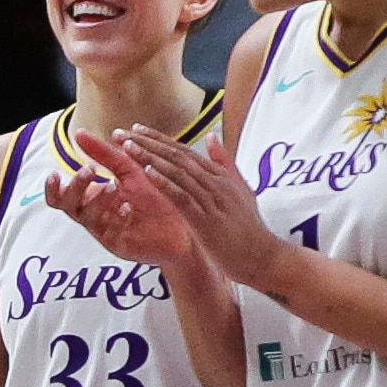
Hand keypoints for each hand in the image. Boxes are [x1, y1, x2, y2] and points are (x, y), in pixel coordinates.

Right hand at [50, 134, 201, 270]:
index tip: (55, 173)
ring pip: (85, 217)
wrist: (187, 222)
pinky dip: (116, 217)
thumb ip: (104, 154)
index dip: (54, 187)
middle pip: (67, 205)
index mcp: (93, 197)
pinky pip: (109, 233)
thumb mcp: (130, 169)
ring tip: (113, 187)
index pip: (63, 195)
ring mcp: (106, 230)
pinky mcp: (120, 245)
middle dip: (75, 186)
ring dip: (96, 199)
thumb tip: (79, 133)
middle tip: (90, 170)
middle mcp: (95, 215)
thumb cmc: (157, 196)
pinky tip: (127, 207)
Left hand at [105, 126, 296, 289]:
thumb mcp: (240, 190)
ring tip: (129, 147)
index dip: (159, 139)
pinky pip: (183, 197)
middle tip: (123, 133)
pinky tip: (148, 173)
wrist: (263, 256)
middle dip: (148, 143)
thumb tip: (211, 137)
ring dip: (151, 158)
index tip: (136, 129)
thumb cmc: (248, 228)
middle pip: (177, 156)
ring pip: (178, 172)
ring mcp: (212, 200)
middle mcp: (216, 182)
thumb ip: (224, 163)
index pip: (184, 151)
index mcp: (220, 175)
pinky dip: (166, 183)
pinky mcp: (207, 219)